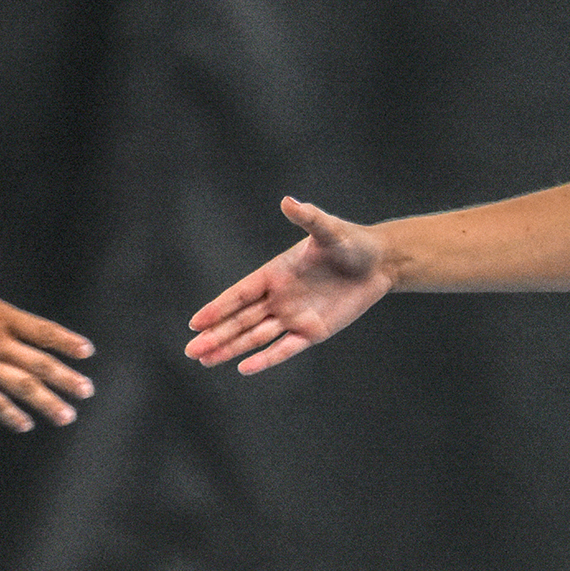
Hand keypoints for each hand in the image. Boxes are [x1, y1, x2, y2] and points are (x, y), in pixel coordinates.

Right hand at [186, 197, 391, 373]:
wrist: (379, 263)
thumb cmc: (352, 242)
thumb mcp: (330, 230)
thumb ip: (309, 218)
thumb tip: (289, 201)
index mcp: (275, 273)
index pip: (239, 294)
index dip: (218, 308)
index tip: (195, 323)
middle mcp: (279, 297)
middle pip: (240, 320)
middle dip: (216, 335)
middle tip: (190, 350)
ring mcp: (294, 316)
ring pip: (255, 336)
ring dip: (231, 348)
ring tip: (204, 360)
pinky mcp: (313, 331)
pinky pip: (285, 348)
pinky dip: (266, 358)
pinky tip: (245, 368)